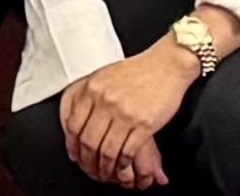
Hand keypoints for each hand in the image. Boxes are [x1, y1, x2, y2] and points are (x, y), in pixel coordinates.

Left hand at [56, 43, 200, 188]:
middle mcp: (106, 101)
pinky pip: (128, 152)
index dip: (72, 145)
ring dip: (105, 167)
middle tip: (90, 169)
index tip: (75, 154)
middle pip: (88, 141)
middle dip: (88, 160)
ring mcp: (125, 114)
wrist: (167, 65)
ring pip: (107, 150)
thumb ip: (89, 95)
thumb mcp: (105, 75)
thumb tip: (75, 117)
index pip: (73, 124)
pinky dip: (123, 164)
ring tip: (105, 173)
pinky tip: (122, 167)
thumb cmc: (138, 70)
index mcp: (93, 88)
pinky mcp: (144, 125)